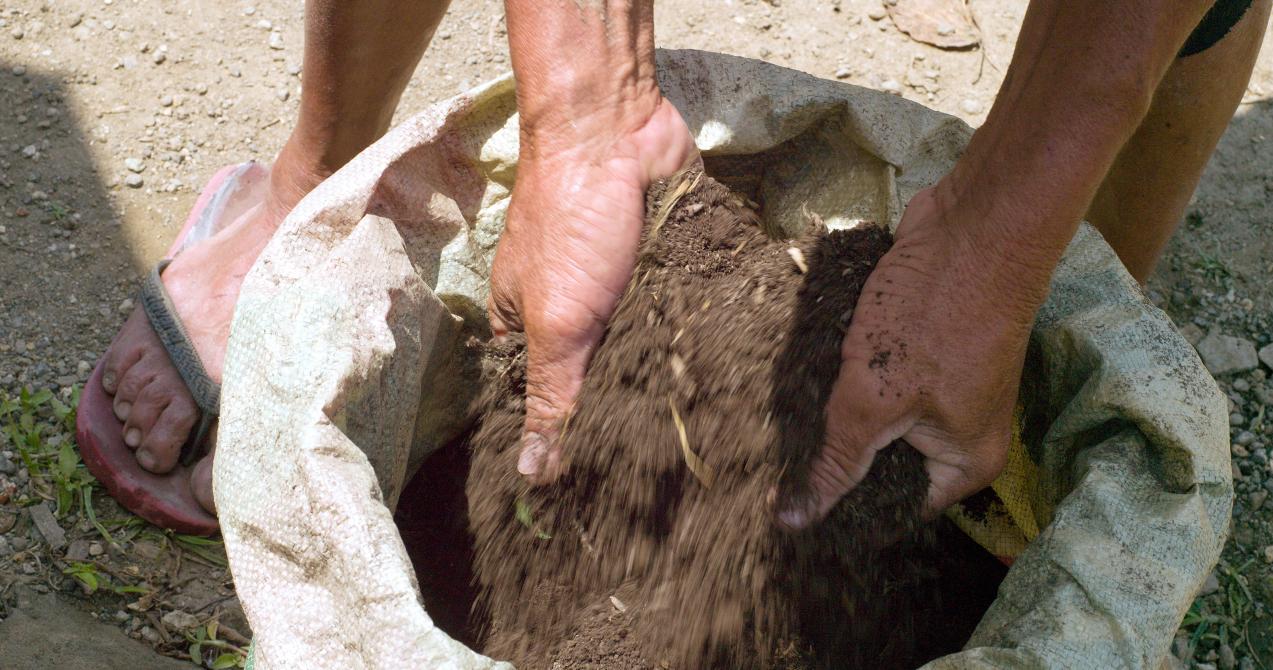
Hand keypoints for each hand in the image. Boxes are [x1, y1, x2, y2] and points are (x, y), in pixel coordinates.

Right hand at [488, 98, 696, 482]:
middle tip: (667, 479)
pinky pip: (680, 314)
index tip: (603, 493)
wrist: (621, 132)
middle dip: (626, 413)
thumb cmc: (572, 223)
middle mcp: (570, 310)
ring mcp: (620, 289)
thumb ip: (552, 396)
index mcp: (524, 326)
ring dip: (669, 378)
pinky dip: (696, 337)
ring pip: (645, 350)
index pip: (541, 399)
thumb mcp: (557, 323)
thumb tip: (533, 476)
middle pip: (597, 379)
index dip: (566, 439)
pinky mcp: (664, 266)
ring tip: (708, 446)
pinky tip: (728, 384)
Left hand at [779, 184, 1046, 527]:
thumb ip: (837, 459)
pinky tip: (802, 372)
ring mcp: (944, 386)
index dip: (846, 509)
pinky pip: (878, 375)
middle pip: (886, 461)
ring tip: (780, 418)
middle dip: (838, 453)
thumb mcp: (875, 399)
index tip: (791, 509)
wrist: (973, 223)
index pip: (896, 508)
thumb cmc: (934, 315)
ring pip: (877, 414)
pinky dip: (847, 371)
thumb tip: (797, 520)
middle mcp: (961, 430)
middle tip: (775, 461)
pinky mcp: (923, 346)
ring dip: (837, 408)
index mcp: (964, 462)